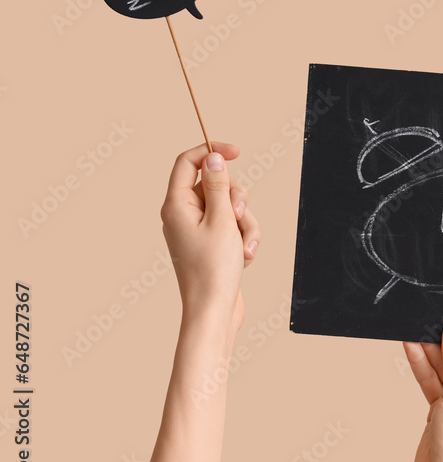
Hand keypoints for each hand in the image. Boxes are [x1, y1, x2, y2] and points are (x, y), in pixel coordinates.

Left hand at [159, 142, 260, 330]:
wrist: (214, 310)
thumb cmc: (213, 269)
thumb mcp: (222, 220)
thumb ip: (219, 185)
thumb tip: (213, 158)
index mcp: (177, 205)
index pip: (188, 162)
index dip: (212, 152)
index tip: (236, 152)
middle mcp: (184, 214)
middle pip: (216, 184)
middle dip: (237, 198)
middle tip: (238, 216)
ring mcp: (198, 229)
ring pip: (230, 206)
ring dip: (245, 223)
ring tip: (245, 247)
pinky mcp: (212, 242)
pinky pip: (233, 226)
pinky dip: (243, 237)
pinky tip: (244, 256)